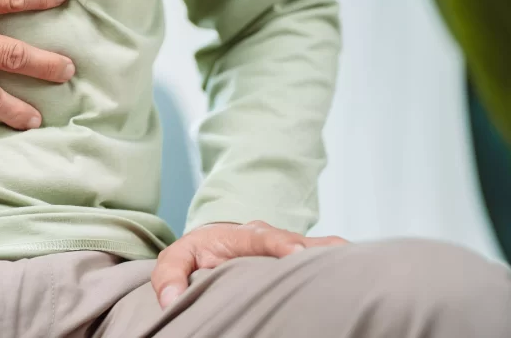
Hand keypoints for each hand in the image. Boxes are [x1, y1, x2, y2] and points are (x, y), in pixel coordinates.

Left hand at [152, 220, 348, 307]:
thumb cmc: (197, 253)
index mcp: (244, 236)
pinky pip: (330, 262)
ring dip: (341, 262)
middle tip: (343, 268)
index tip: (296, 254)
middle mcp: (275, 237)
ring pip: (324, 251)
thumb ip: (170, 276)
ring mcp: (294, 247)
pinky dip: (347, 269)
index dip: (282, 245)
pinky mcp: (305, 260)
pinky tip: (365, 282)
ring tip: (365, 275)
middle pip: (305, 244)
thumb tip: (172, 299)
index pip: (265, 238)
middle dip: (322, 255)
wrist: (214, 243)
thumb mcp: (175, 259)